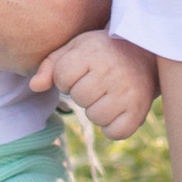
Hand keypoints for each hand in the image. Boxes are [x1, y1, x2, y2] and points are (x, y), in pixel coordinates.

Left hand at [34, 30, 156, 139]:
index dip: (67, 77)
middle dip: (83, 92)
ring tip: (108, 93)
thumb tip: (34, 86)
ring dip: (97, 110)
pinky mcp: (139, 112)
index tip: (82, 70)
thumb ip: (52, 65)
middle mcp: (112, 73)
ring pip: (95, 117)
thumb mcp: (76, 48)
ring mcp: (127, 94)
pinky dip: (113, 127)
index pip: (62, 78)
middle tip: (97, 82)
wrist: (147, 54)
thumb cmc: (103, 51)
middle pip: (78, 98)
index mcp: (93, 53)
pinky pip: (114, 133)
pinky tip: (118, 109)